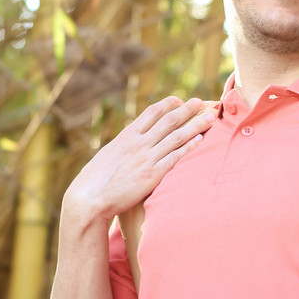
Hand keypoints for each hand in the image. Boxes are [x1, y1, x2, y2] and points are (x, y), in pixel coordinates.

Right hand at [64, 97, 215, 223]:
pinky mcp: (152, 175)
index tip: (179, 100)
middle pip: (169, 120)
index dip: (168, 104)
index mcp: (127, 136)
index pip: (152, 112)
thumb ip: (122, 147)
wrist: (89, 198)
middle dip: (188, 109)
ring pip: (177, 136)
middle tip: (202, 102)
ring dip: (196, 125)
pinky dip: (189, 147)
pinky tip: (200, 141)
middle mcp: (139, 143)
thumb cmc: (94, 180)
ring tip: (210, 117)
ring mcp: (146, 158)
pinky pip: (175, 157)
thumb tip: (128, 142)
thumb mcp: (108, 155)